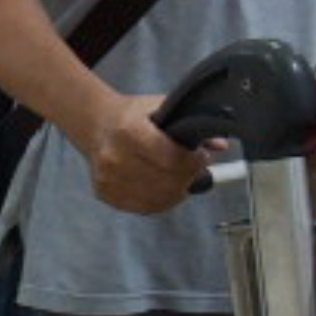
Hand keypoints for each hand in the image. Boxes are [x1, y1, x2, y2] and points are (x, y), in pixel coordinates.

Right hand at [84, 91, 218, 217]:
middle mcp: (114, 157)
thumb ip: (190, 122)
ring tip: (182, 177)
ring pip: (160, 199)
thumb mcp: (160, 107)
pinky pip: (146, 207)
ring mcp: (109, 179)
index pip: (172, 158)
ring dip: (178, 190)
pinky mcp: (107, 194)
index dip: (194, 161)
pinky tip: (166, 186)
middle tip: (195, 167)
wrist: (96, 125)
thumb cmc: (131, 116)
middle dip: (189, 176)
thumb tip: (219, 144)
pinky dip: (162, 200)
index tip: (201, 157)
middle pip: (169, 181)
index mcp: (128, 130)